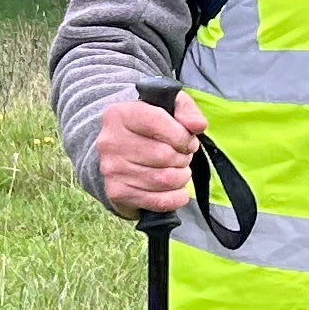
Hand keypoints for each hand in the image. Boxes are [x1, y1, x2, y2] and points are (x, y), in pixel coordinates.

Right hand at [95, 89, 205, 215]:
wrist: (121, 155)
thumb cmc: (150, 127)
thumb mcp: (168, 108)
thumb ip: (186, 110)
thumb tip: (198, 126)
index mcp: (120, 115)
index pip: (159, 123)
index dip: (183, 135)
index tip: (188, 141)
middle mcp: (110, 142)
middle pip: (165, 155)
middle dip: (183, 157)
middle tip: (182, 156)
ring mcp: (112, 170)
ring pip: (165, 180)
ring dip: (182, 177)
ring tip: (178, 170)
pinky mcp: (117, 193)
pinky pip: (160, 201)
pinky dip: (178, 197)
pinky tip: (176, 188)